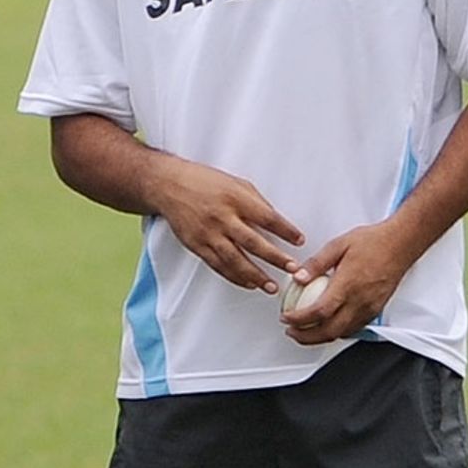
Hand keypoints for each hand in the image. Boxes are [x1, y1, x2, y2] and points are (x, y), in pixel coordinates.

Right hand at [151, 159, 303, 292]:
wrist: (168, 185)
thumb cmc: (203, 181)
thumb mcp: (234, 182)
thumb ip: (255, 201)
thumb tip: (275, 221)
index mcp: (234, 198)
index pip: (266, 217)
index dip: (285, 230)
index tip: (299, 240)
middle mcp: (222, 217)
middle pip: (253, 243)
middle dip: (276, 258)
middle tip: (293, 269)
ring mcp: (208, 233)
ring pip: (235, 260)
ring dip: (256, 276)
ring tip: (271, 287)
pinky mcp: (197, 245)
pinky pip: (218, 265)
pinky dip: (234, 277)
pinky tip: (248, 283)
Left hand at [280, 221, 411, 343]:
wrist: (400, 245)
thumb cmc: (373, 242)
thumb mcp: (337, 245)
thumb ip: (316, 263)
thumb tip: (298, 276)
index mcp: (347, 285)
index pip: (320, 311)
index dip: (299, 319)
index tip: (286, 318)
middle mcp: (360, 301)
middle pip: (330, 330)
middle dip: (306, 336)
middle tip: (291, 331)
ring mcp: (369, 309)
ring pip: (343, 333)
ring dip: (321, 337)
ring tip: (305, 331)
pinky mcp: (376, 311)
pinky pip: (355, 329)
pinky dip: (338, 333)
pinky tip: (328, 326)